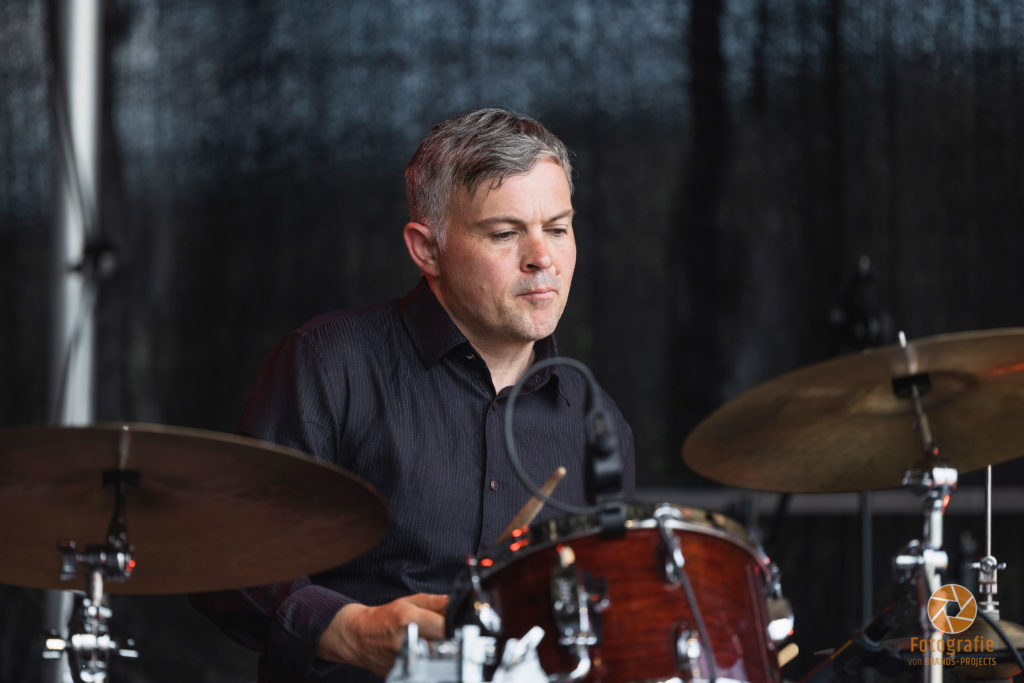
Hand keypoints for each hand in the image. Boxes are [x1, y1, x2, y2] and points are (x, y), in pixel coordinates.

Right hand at [316, 593, 448, 676]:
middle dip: (450, 641)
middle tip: (449, 636)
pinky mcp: (401, 672)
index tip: (460, 625)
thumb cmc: (385, 617)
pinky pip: (424, 668)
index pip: (445, 627)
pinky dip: (428, 662)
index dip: (456, 627)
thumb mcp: (409, 601)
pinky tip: (423, 654)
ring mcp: (404, 660)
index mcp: (410, 619)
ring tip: (432, 644)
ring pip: (435, 660)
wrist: (358, 637)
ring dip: (439, 653)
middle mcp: (407, 641)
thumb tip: (456, 602)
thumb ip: (436, 602)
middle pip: (443, 646)